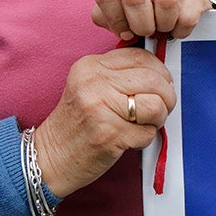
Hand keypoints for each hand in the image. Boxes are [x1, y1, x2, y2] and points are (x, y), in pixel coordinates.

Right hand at [33, 46, 176, 197]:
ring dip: (158, 119)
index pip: (141, 57)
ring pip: (156, 105)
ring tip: (143, 125)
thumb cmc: (77, 125)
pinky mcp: (109, 134)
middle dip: (166, 97)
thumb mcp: (91, 87)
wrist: (49, 158)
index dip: (160, 72)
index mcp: (90, 66)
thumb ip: (121, 75)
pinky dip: (144, 139)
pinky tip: (128, 140)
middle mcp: (94, 83)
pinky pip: (147, 133)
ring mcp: (100, 108)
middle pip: (155, 80)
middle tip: (158, 110)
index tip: (161, 86)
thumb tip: (162, 73)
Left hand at [92, 0, 211, 40]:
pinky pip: (187, 16)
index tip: (125, 31)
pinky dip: (180, 31)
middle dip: (140, 24)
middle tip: (146, 32)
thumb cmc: (143, 13)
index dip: (115, 18)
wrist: (179, 3)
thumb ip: (106, 19)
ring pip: (166, 0)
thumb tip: (116, 28)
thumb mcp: (119, 13)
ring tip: (163, 28)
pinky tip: (176, 29)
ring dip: (163, 25)